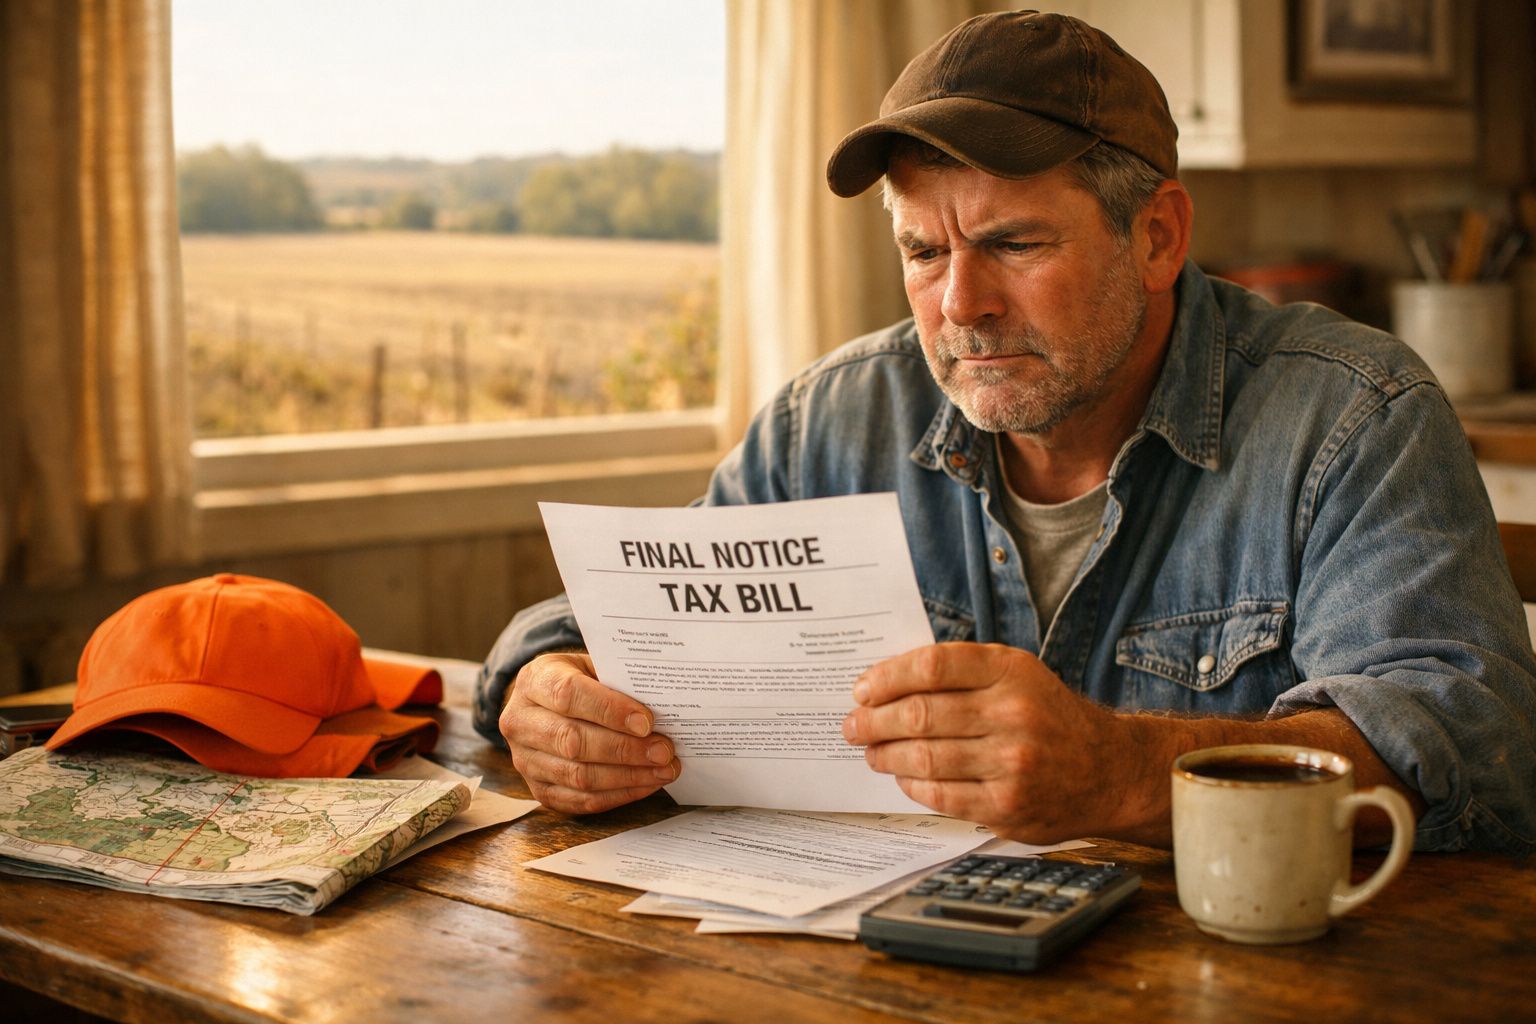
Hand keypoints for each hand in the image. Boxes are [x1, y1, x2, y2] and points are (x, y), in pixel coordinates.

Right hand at [500, 651, 680, 813]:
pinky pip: (580, 800)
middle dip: (625, 749)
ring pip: (578, 776)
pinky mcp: (538, 790)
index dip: (609, 710)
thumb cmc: (579, 680)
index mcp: (534, 681)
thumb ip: (617, 681)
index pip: (568, 695)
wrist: (545, 704)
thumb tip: (664, 704)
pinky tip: (646, 784)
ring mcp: (525, 760)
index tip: (646, 721)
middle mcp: (520, 722)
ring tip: (664, 770)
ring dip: (628, 776)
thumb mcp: (591, 665)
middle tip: (664, 750)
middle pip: (573, 741)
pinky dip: (618, 795)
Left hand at [841, 643, 1135, 841]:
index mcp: (1011, 671)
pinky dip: (912, 785)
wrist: (1109, 771)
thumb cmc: (1049, 717)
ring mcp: (1012, 763)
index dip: (887, 677)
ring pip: (924, 757)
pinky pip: (941, 794)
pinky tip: (904, 778)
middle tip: (854, 725)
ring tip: (872, 752)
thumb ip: (962, 673)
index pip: (932, 667)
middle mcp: (1013, 714)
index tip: (862, 689)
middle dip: (874, 721)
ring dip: (885, 755)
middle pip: (920, 714)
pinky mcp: (1007, 804)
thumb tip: (887, 683)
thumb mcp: (1018, 675)